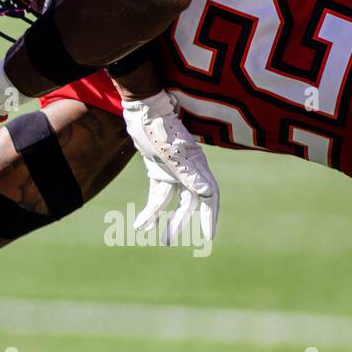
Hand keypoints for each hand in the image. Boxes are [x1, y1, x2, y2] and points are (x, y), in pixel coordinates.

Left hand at [122, 89, 218, 244]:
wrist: (142, 109)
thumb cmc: (158, 127)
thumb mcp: (172, 152)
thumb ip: (189, 172)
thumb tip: (209, 192)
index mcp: (197, 166)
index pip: (209, 196)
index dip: (210, 216)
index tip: (208, 236)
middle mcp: (188, 170)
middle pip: (189, 202)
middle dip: (181, 222)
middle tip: (170, 241)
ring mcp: (173, 170)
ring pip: (173, 201)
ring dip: (165, 219)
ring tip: (160, 239)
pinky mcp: (158, 169)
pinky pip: (158, 194)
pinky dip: (152, 208)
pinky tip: (143, 224)